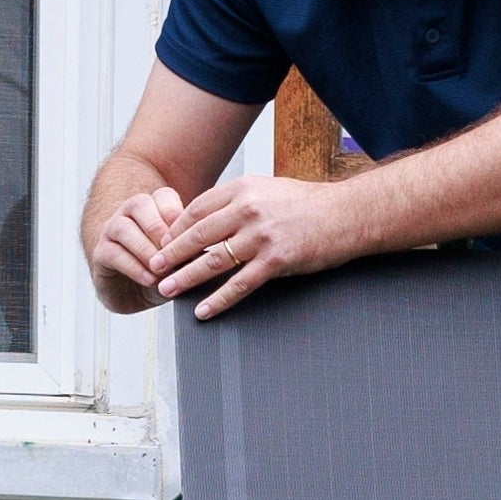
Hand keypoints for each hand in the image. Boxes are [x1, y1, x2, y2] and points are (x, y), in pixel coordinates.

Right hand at [87, 183, 187, 312]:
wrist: (133, 293)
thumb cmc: (163, 271)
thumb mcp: (183, 261)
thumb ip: (193, 251)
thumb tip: (210, 252)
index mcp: (153, 208)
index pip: (164, 196)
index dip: (176, 214)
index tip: (191, 235)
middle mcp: (130, 214)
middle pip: (140, 205)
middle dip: (159, 229)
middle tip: (174, 252)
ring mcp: (112, 231)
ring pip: (123, 227)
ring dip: (145, 248)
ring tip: (161, 269)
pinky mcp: (101, 253)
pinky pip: (113, 253)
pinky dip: (133, 266)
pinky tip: (149, 279)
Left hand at [155, 171, 357, 316]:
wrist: (347, 215)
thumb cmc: (309, 204)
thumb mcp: (268, 190)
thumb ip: (238, 201)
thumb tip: (207, 218)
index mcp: (243, 189)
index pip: (197, 209)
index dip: (176, 229)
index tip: (162, 243)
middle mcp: (248, 210)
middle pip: (198, 234)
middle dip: (171, 254)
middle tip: (152, 267)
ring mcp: (261, 236)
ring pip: (212, 260)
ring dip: (186, 277)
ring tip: (167, 289)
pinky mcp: (276, 260)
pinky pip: (239, 284)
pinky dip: (218, 299)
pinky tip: (203, 309)